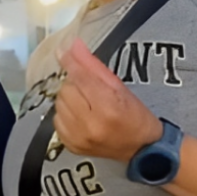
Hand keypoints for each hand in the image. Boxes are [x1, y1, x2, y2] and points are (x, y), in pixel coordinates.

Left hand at [54, 38, 163, 161]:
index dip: (71, 62)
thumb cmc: (135, 116)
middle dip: (75, 84)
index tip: (62, 48)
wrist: (140, 149)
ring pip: (59, 104)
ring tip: (87, 103)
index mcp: (108, 108)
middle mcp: (90, 125)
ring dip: (69, 99)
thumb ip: (93, 66)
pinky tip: (80, 115)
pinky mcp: (71, 145)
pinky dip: (65, 114)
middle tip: (90, 89)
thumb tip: (72, 45)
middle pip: (66, 90)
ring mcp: (78, 138)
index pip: (81, 79)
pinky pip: (57, 120)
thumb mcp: (120, 88)